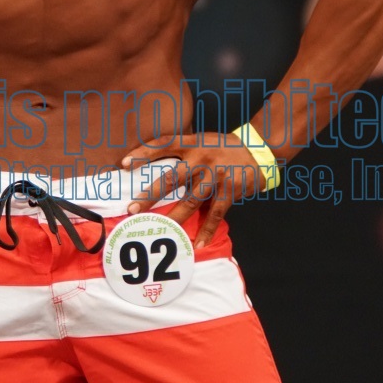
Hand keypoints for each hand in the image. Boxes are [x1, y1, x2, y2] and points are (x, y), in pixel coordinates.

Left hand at [121, 132, 265, 247]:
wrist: (258, 150)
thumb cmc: (224, 147)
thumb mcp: (203, 139)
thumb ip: (184, 150)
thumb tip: (155, 164)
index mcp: (192, 143)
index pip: (163, 144)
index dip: (142, 153)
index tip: (123, 164)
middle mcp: (201, 158)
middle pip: (172, 177)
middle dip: (151, 194)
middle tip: (132, 208)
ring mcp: (216, 175)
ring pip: (191, 200)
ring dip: (175, 217)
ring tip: (161, 229)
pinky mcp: (229, 190)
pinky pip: (215, 213)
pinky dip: (207, 230)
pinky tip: (199, 243)